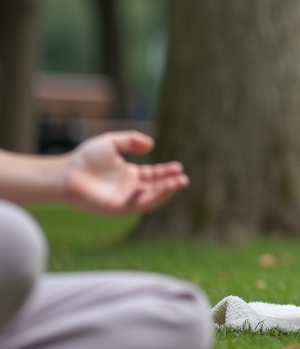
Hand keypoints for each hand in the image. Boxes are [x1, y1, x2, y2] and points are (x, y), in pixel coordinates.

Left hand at [62, 131, 188, 213]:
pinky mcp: (116, 208)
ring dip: (164, 192)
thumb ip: (131, 140)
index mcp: (130, 174)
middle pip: (156, 188)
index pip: (154, 176)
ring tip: (177, 184)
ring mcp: (124, 199)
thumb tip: (152, 146)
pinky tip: (154, 189)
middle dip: (171, 184)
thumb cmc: (86, 158)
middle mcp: (130, 188)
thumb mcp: (112, 142)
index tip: (179, 167)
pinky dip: (147, 198)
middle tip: (183, 179)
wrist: (67, 173)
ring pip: (150, 199)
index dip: (167, 172)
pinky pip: (136, 205)